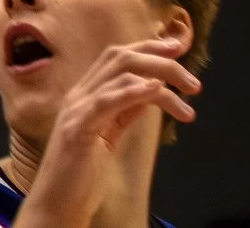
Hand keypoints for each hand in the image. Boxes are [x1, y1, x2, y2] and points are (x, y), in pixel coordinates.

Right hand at [22, 38, 197, 224]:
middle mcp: (78, 95)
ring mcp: (76, 110)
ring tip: (190, 93)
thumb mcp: (107, 135)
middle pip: (120, 57)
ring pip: (118, 73)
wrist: (56, 202)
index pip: (116, 57)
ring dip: (161, 76)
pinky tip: (155, 89)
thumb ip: (123, 111)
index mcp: (85, 95)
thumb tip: (150, 91)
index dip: (148, 46)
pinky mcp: (78, 129)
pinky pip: (106, 101)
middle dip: (160, 58)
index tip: (178, 46)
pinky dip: (133, 90)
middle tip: (193, 79)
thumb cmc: (81, 173)